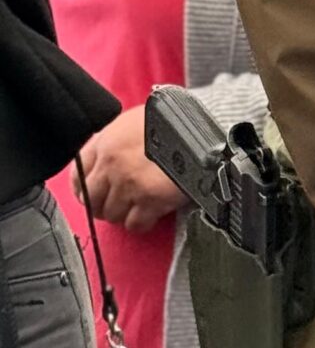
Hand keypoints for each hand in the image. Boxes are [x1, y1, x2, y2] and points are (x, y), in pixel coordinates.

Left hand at [78, 108, 185, 233]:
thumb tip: (102, 162)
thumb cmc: (171, 123)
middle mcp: (112, 165)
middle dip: (103, 206)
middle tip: (118, 205)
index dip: (84, 190)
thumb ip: (112, 142)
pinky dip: (141, 224)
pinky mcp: (151, 200)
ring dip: (124, 215)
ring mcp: (130, 184)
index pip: (78, 177)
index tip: (94, 195)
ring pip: (112, 215)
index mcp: (105, 144)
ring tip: (138, 208)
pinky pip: (135, 224)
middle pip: (92, 201)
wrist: (202, 131)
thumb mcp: (131, 123)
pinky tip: (150, 216)